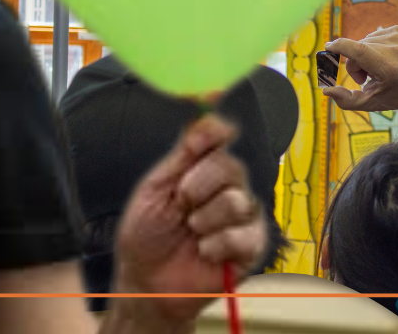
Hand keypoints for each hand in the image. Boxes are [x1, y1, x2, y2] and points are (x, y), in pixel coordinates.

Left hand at [109, 116, 269, 331]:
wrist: (147, 280)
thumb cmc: (147, 234)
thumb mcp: (155, 188)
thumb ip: (181, 155)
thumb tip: (202, 117)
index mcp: (200, 169)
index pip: (219, 137)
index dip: (215, 131)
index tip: (202, 139)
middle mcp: (225, 187)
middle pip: (231, 165)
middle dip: (198, 185)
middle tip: (180, 203)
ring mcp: (241, 217)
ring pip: (238, 201)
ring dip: (205, 218)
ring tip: (191, 231)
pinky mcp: (251, 247)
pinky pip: (245, 235)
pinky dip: (217, 244)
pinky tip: (204, 252)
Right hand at [322, 26, 397, 113]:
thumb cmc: (396, 94)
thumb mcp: (372, 103)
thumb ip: (347, 100)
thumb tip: (326, 91)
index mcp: (388, 68)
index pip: (358, 50)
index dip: (339, 47)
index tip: (328, 48)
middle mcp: (393, 49)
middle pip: (356, 50)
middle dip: (353, 63)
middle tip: (365, 77)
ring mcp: (397, 36)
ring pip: (362, 42)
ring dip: (363, 55)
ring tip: (376, 68)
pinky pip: (372, 36)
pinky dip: (372, 47)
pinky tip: (382, 57)